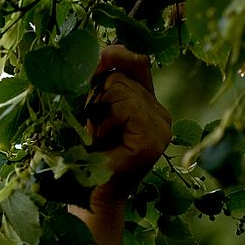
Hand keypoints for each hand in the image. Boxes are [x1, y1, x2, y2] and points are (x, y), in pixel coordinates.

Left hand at [86, 45, 171, 202]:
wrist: (87, 195)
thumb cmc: (83, 156)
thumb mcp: (90, 112)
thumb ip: (100, 83)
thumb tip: (106, 48)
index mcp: (148, 105)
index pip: (136, 63)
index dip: (112, 60)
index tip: (91, 68)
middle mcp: (160, 113)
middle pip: (122, 77)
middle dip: (96, 100)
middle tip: (92, 131)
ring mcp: (161, 125)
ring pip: (121, 89)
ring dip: (97, 113)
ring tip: (97, 139)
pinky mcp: (155, 137)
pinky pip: (126, 106)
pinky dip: (106, 121)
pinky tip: (104, 142)